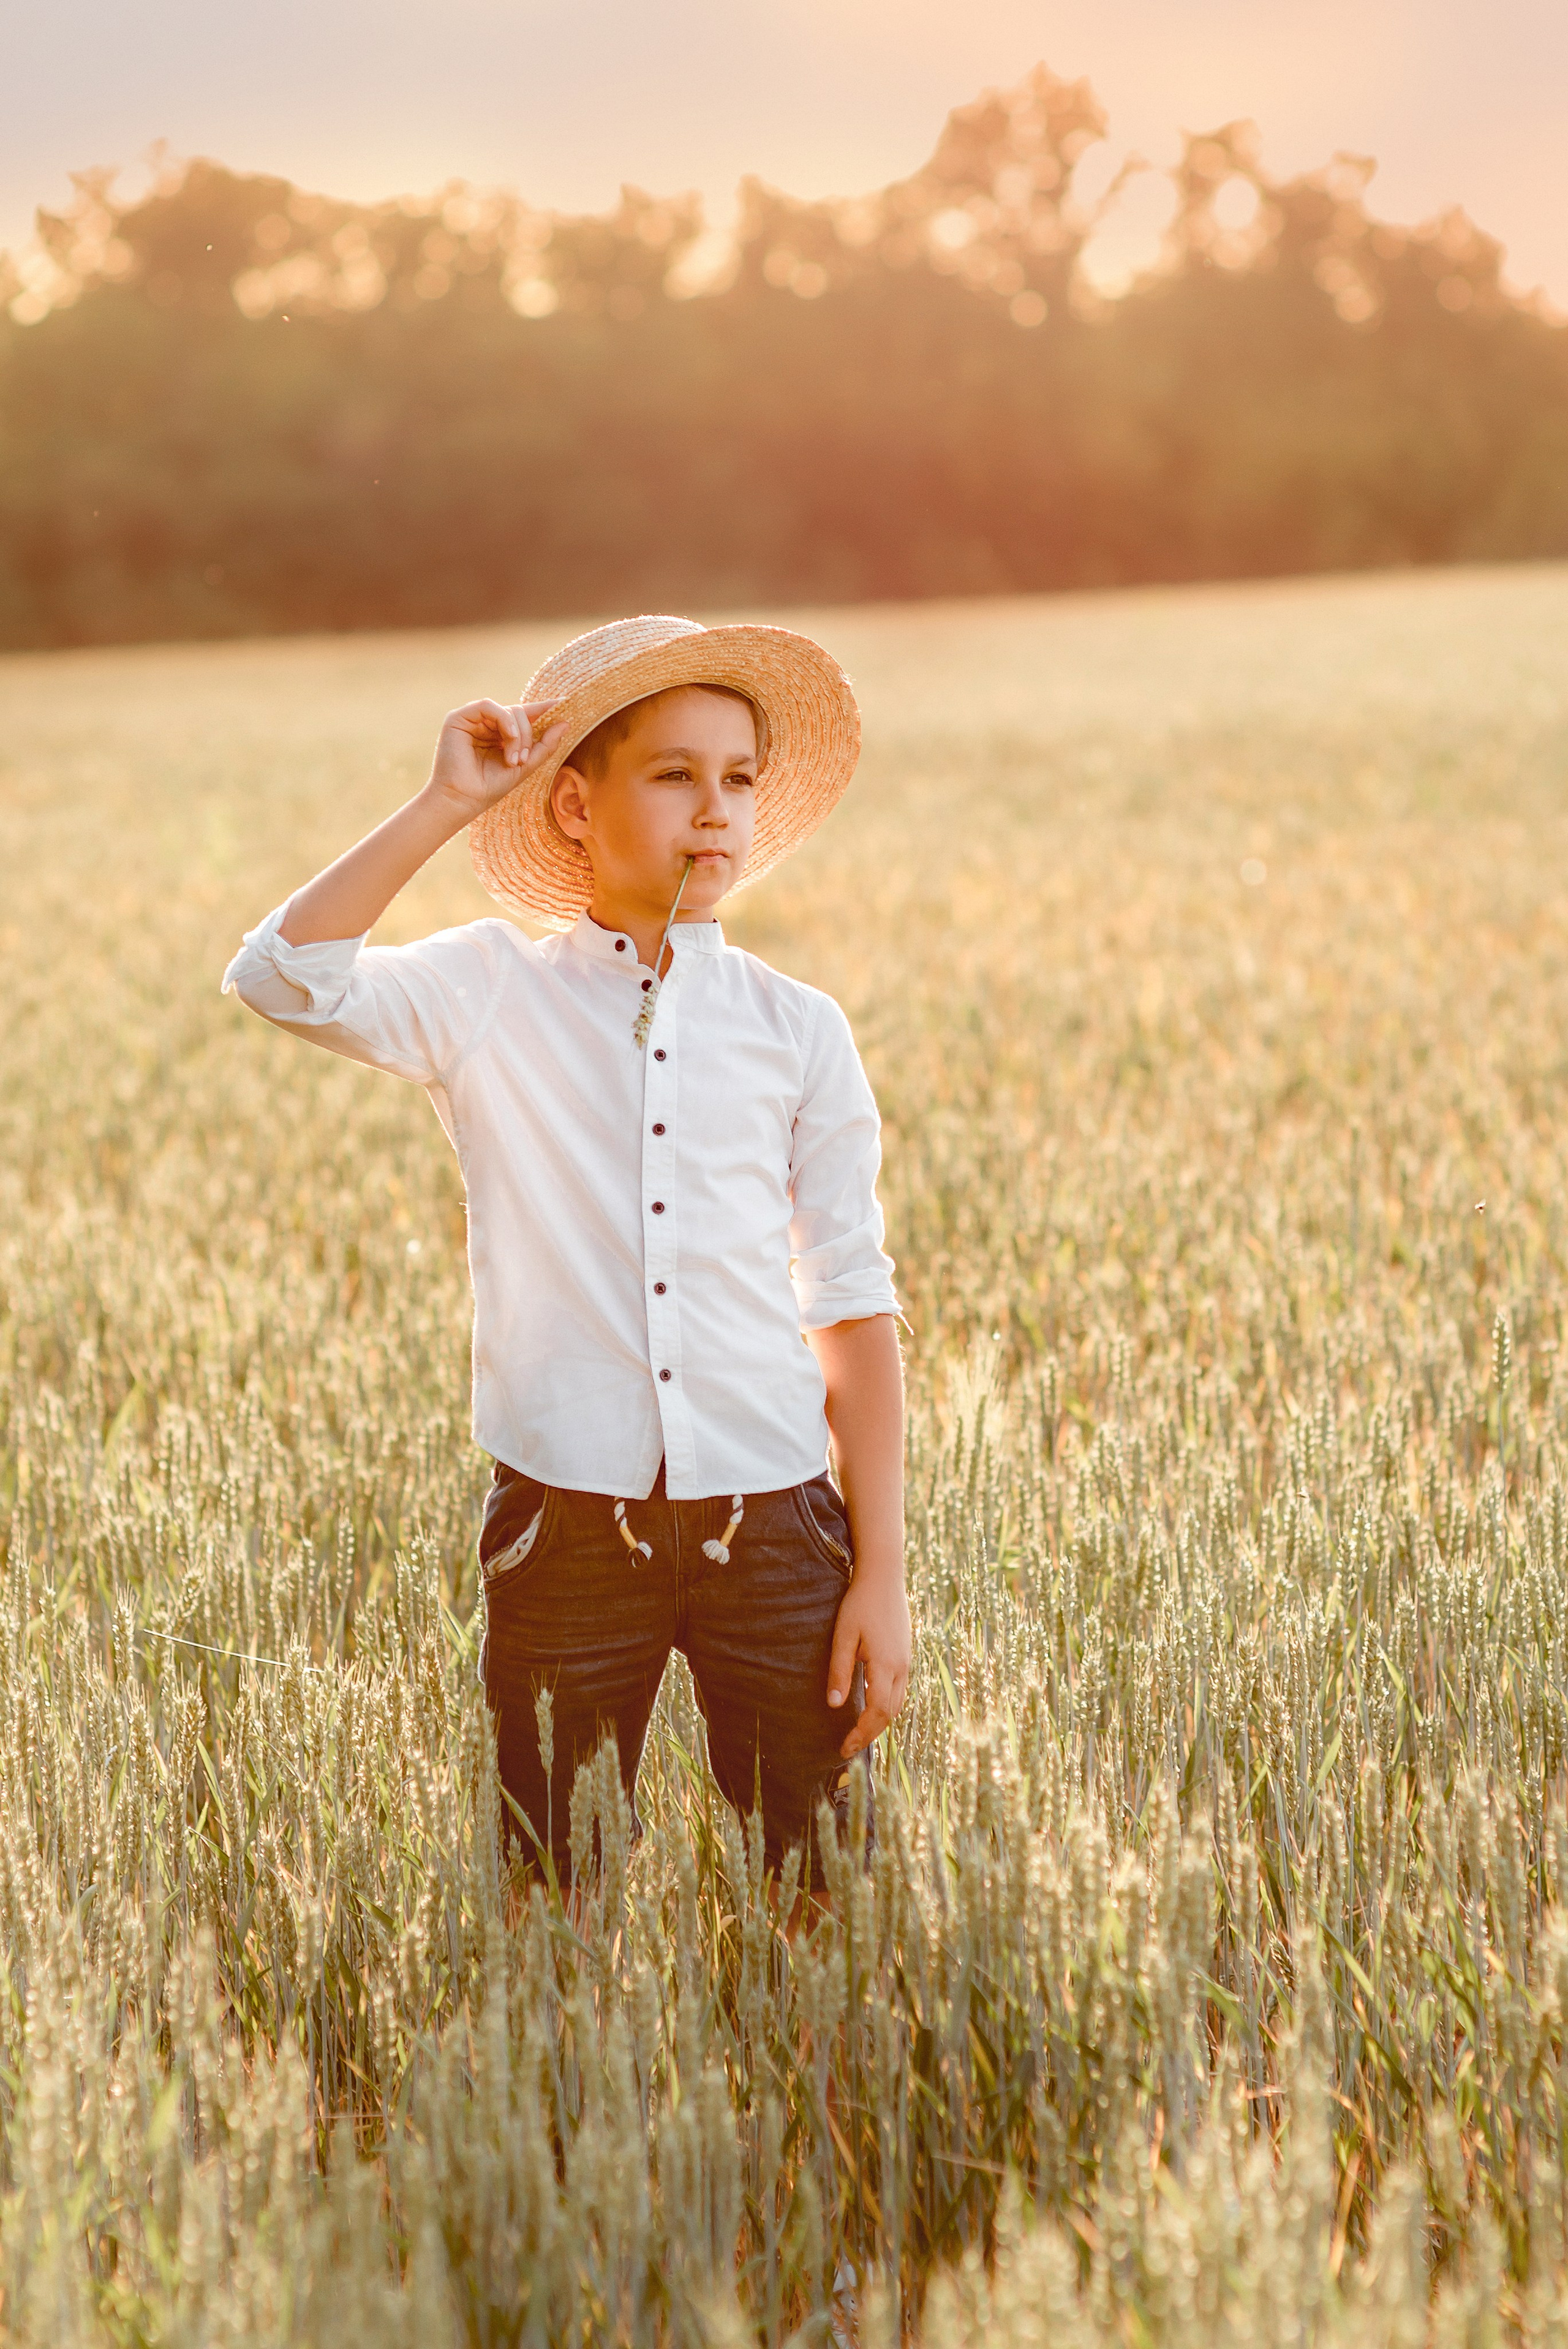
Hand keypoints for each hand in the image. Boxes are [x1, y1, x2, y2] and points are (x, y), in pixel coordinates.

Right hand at [427, 698, 565, 819]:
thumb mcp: (525, 766)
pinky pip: (488, 706)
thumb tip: (566, 723)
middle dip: (527, 736)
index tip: (566, 703)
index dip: (544, 709)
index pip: (525, 715)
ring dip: (517, 735)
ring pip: (508, 710)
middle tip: (521, 760)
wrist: (463, 799)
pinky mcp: (458, 718)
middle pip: (520, 713)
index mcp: (500, 734)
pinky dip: (504, 720)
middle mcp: (486, 724)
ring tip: (513, 760)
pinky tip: (509, 737)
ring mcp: (472, 720)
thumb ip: (544, 745)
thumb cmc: (490, 787)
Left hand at [826, 1565, 911, 1758]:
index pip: (877, 1712)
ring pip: (897, 1703)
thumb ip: (839, 1670)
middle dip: (870, 1733)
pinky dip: (886, 1705)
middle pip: (889, 1714)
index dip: (861, 1734)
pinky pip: (899, 1690)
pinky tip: (870, 1705)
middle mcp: (901, 1668)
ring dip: (879, 1721)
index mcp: (886, 1665)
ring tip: (858, 1731)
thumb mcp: (843, 1636)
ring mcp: (906, 1661)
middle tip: (848, 1746)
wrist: (884, 1577)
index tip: (844, 1747)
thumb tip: (834, 1705)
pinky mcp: (906, 1654)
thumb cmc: (860, 1603)